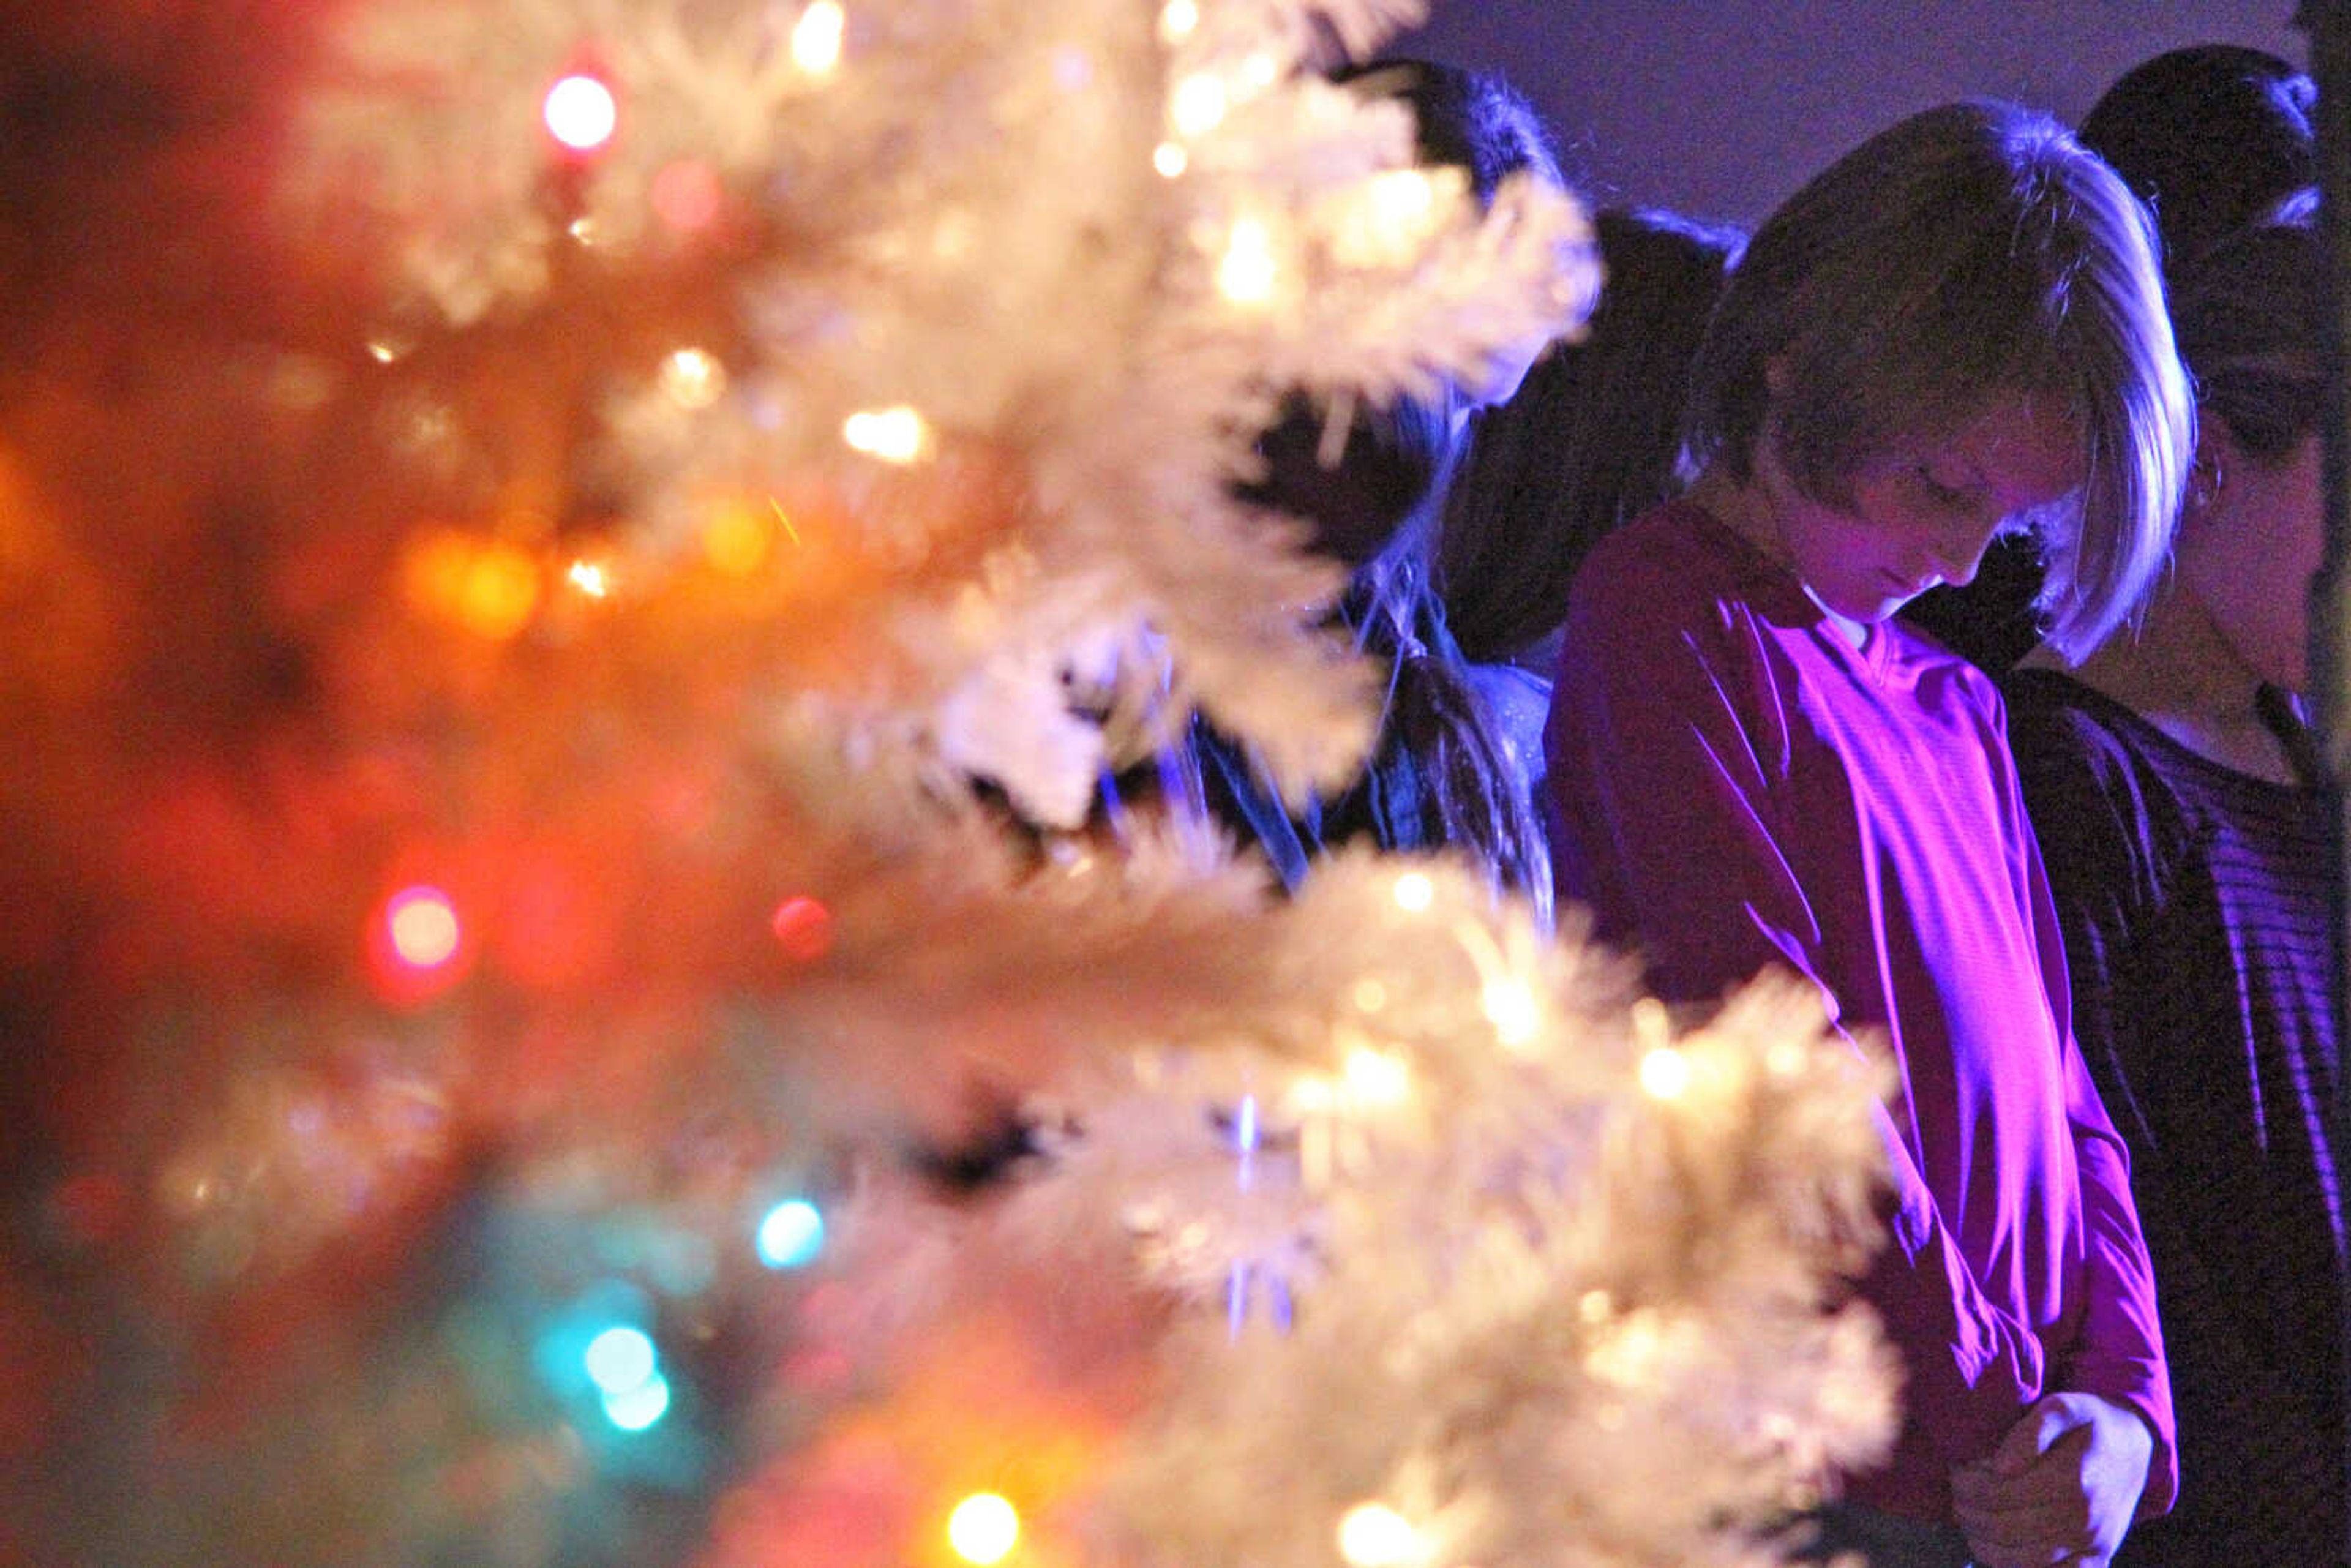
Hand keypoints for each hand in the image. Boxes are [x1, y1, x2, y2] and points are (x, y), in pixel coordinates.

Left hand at [1949, 1392, 2150, 1567]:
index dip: (1967, 1486)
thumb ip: (2033, 1430)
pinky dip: (2013, 1567)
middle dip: (1968, 1512)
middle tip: (1956, 1496)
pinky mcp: (2096, 1560)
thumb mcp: (2065, 1407)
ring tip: (1966, 1518)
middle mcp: (2086, 1519)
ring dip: (1981, 1541)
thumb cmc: (2090, 1425)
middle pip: (2004, 1528)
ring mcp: (2092, 1545)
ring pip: (2020, 1560)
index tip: (1956, 1472)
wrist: (2134, 1449)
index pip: (1999, 1494)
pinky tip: (1993, 1546)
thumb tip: (2002, 1466)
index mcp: (2074, 1479)